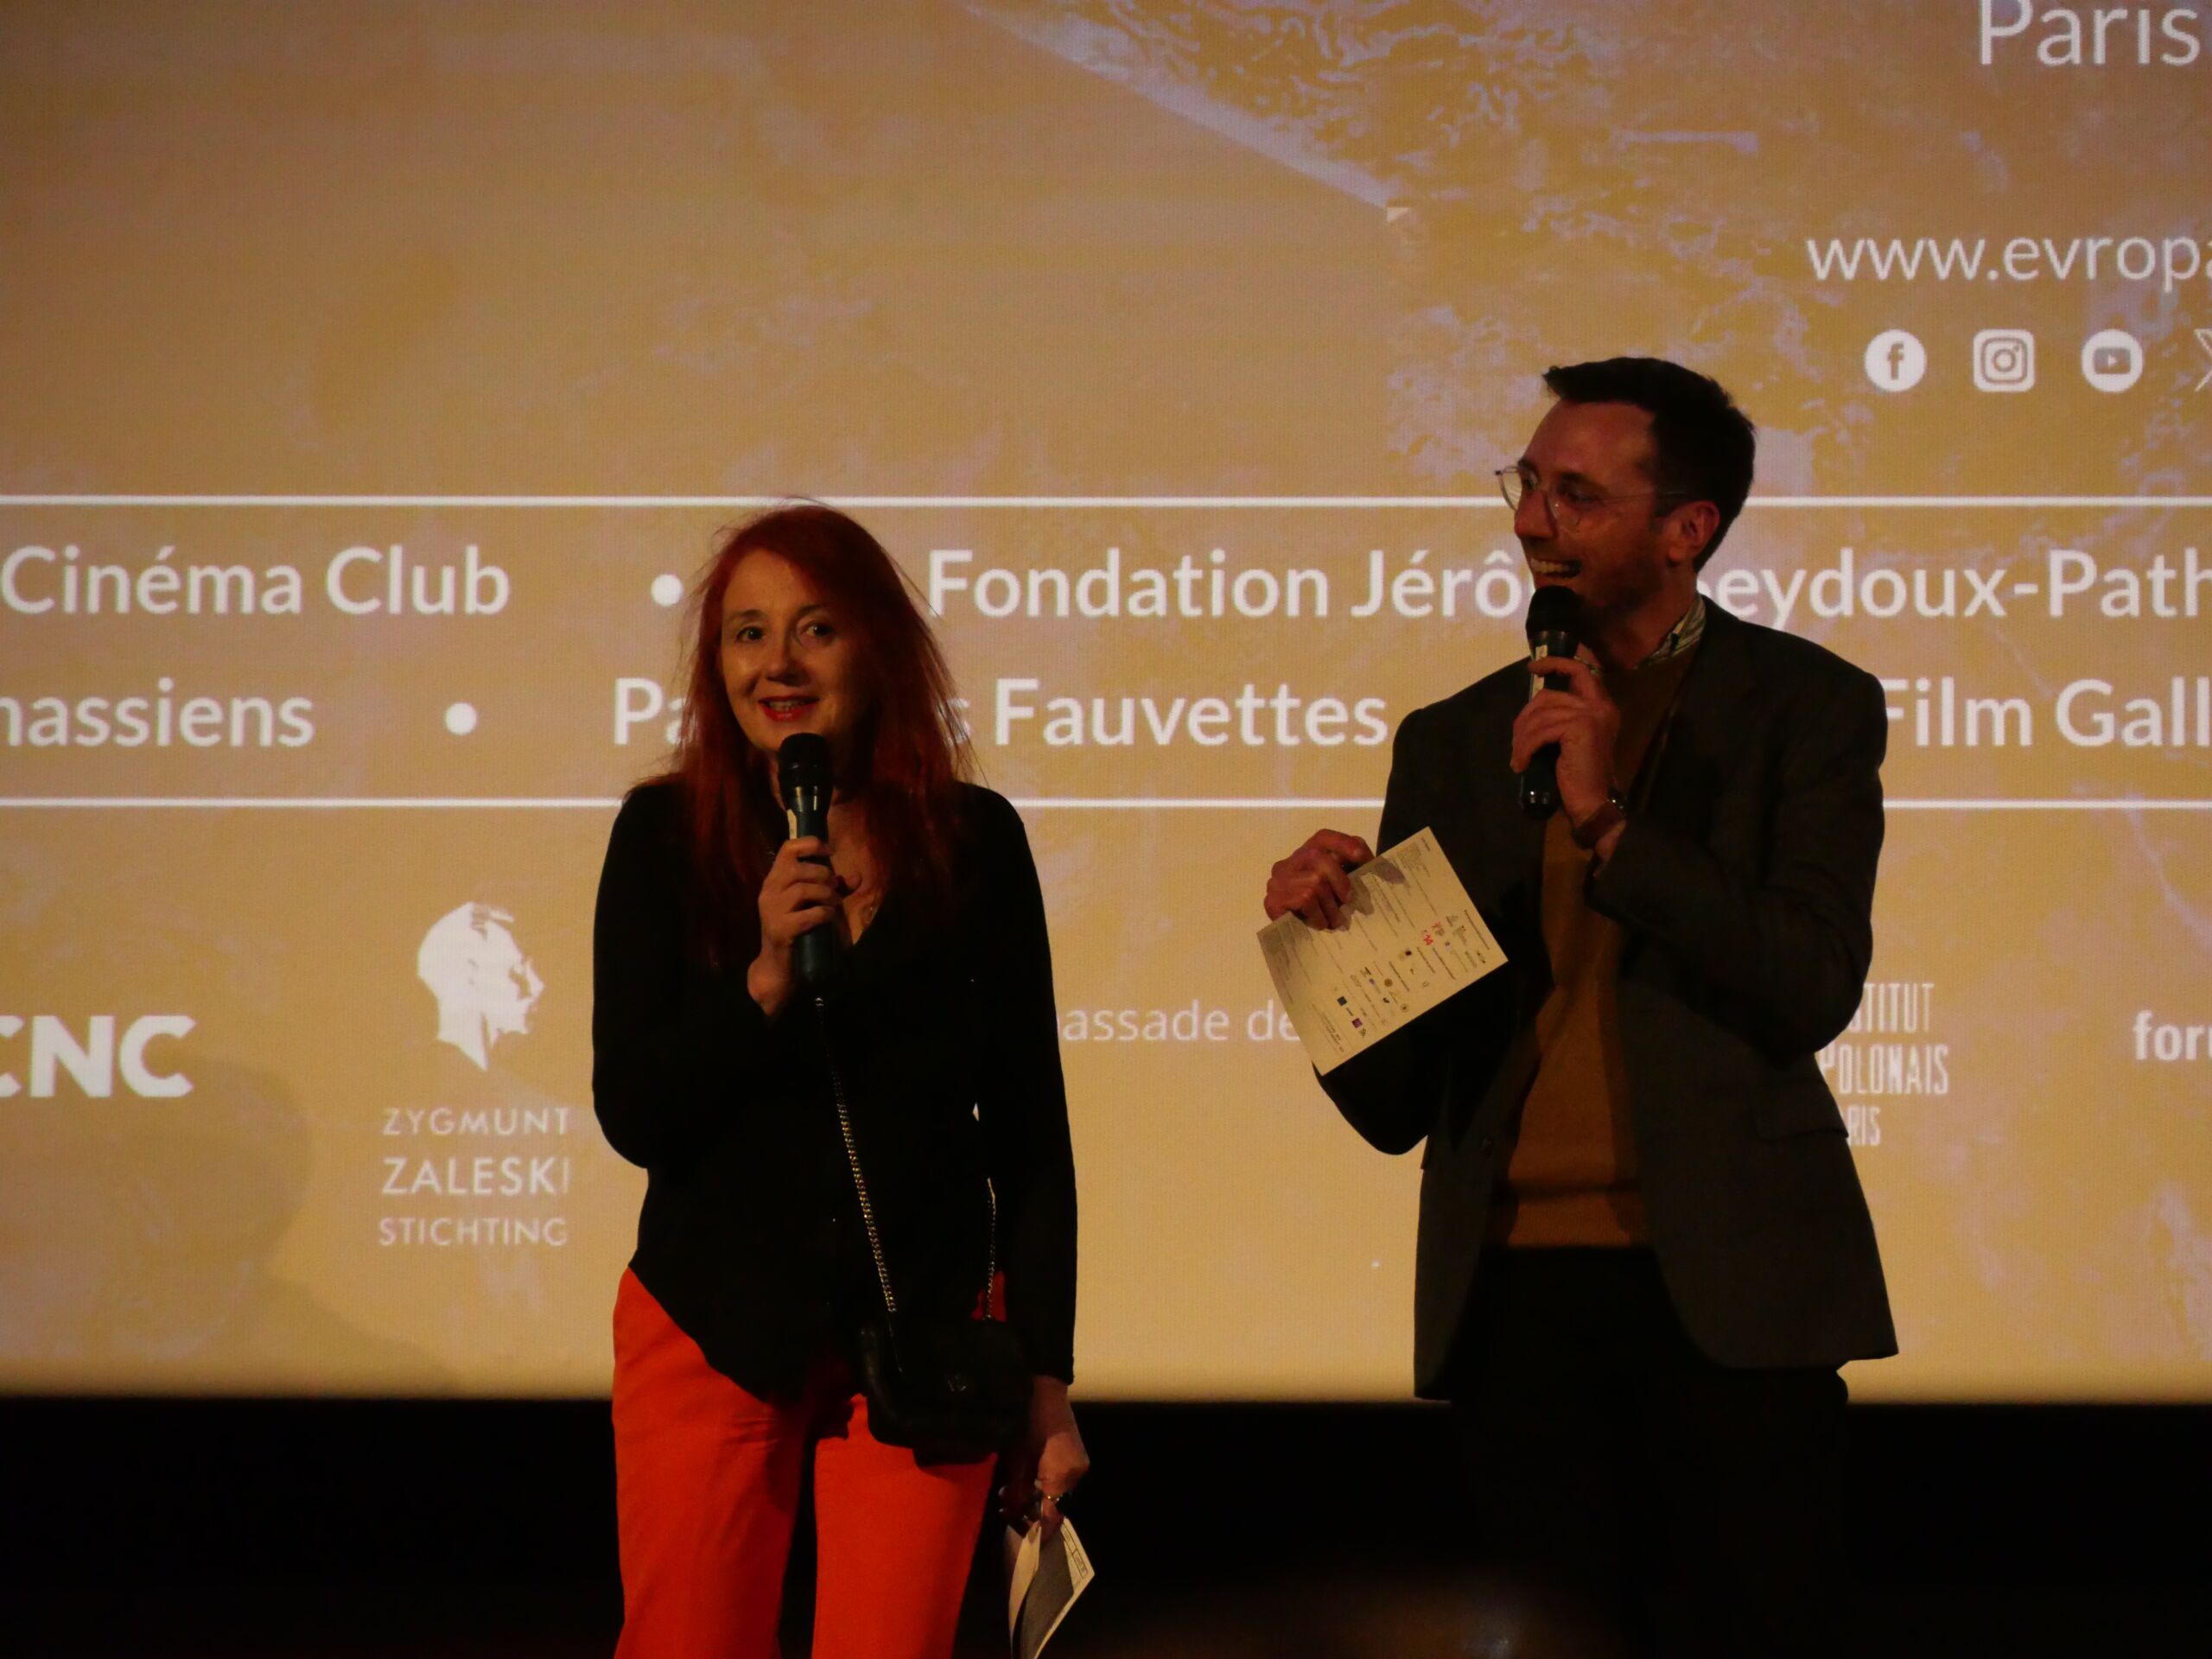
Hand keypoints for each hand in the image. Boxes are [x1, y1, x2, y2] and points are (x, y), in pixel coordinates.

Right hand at [746, 837, 839, 1015]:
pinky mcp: (780, 929)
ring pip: (803, 889)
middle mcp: (769, 891)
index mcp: (774, 879)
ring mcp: (771, 910)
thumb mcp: (815, 903)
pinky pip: (809, 914)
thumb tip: (857, 876)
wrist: (779, 964)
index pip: (787, 848)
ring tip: (834, 904)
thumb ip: (835, 889)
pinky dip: (825, 914)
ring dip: (827, 895)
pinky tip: (828, 918)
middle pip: (798, 869)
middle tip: (834, 889)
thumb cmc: (798, 928)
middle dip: (824, 876)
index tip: (830, 852)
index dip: (811, 844)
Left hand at [998, 1377, 1087, 1543]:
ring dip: (1035, 1496)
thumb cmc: (1027, 1421)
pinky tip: (1024, 1479)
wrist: (1044, 1387)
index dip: (1037, 1531)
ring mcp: (1077, 1462)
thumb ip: (1018, 1491)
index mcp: (1063, 1476)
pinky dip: (1043, 1483)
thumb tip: (1014, 1514)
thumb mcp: (1018, 1459)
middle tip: (1005, 1509)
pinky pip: (1059, 1479)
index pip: (1052, 1516)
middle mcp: (1076, 1473)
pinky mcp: (1074, 1454)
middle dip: (1030, 1512)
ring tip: (1009, 1493)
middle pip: (1055, 1505)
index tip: (1022, 1541)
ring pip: (1056, 1492)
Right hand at [1264, 829, 1374, 928]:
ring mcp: (1277, 881)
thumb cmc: (1328, 911)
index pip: (1323, 837)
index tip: (1364, 859)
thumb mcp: (1344, 887)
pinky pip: (1303, 899)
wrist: (1304, 949)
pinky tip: (1320, 924)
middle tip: (1350, 900)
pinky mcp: (1272, 901)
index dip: (1344, 844)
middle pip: (1317, 857)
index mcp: (1306, 855)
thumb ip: (1355, 870)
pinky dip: (1318, 914)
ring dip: (1330, 905)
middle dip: (1340, 879)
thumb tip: (1376, 866)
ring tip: (1336, 921)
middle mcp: (1288, 863)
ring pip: (1313, 881)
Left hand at [1510, 655, 1620, 828]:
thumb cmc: (1581, 775)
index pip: (1580, 671)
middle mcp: (1599, 706)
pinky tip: (1521, 763)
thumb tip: (1533, 710)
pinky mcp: (1580, 727)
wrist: (1594, 801)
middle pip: (1548, 696)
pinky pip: (1540, 731)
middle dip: (1525, 716)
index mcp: (1601, 706)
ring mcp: (1591, 714)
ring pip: (1540, 715)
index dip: (1556, 664)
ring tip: (1518, 757)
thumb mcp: (1572, 740)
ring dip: (1522, 738)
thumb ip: (1562, 718)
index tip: (1533, 668)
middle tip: (1517, 740)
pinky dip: (1525, 748)